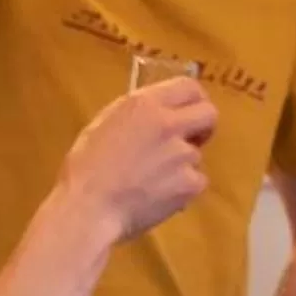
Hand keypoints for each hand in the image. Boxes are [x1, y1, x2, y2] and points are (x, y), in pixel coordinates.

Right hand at [61, 80, 213, 241]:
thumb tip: (158, 112)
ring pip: (197, 154)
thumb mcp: (105, 124)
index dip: (194, 99)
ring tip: (154, 179)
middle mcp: (169, 124)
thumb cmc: (86, 168)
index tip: (189, 111)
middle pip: (209, 114)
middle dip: (203, 126)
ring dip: (183, 164)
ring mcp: (183, 154)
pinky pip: (196, 181)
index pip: (189, 87)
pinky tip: (160, 196)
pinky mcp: (190, 183)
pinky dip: (183, 189)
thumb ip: (137, 115)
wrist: (89, 208)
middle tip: (190, 139)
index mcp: (145, 105)